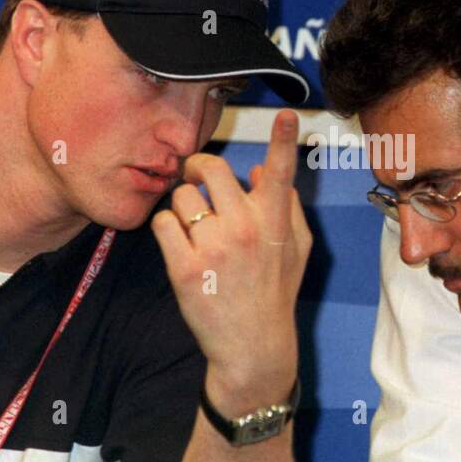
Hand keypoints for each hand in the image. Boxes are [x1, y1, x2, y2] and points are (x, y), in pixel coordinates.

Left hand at [151, 110, 311, 401]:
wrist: (253, 347)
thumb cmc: (275, 294)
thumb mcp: (297, 250)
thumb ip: (285, 206)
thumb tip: (259, 169)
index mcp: (276, 223)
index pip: (281, 173)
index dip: (283, 139)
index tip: (286, 114)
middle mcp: (247, 229)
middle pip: (210, 168)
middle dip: (197, 167)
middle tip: (196, 179)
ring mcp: (215, 248)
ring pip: (182, 196)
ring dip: (182, 205)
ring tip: (192, 227)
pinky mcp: (185, 268)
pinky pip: (163, 223)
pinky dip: (166, 229)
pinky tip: (180, 244)